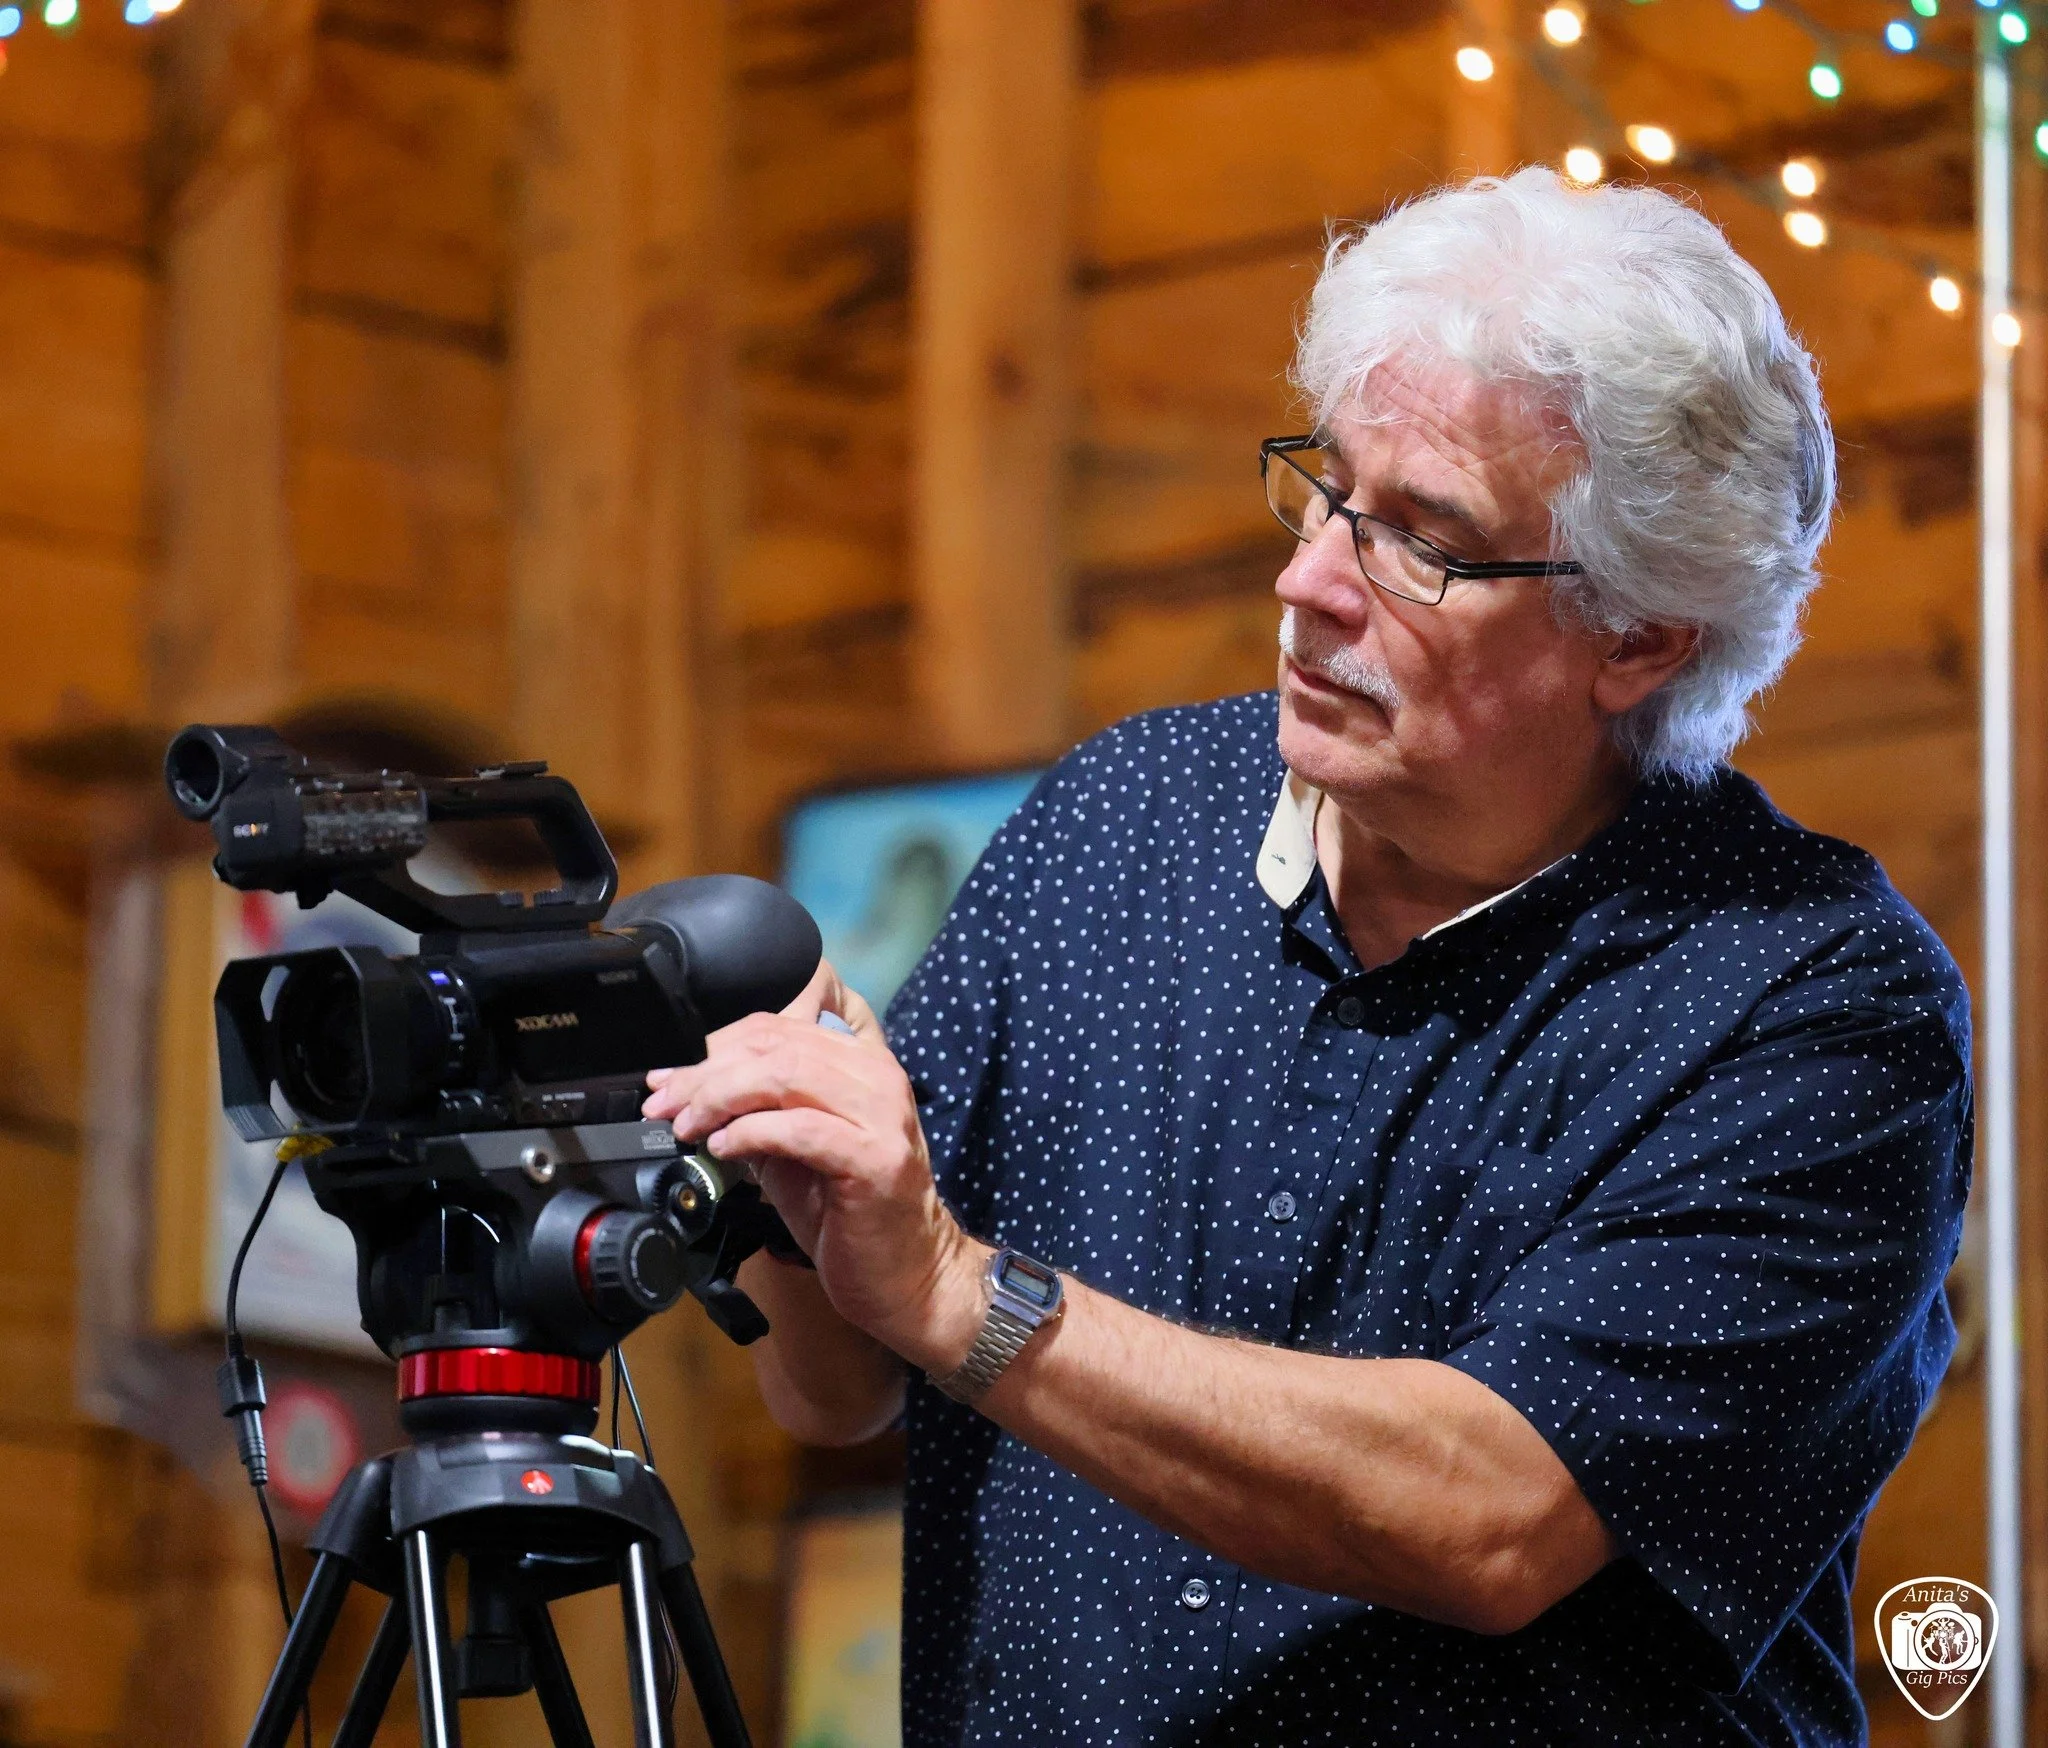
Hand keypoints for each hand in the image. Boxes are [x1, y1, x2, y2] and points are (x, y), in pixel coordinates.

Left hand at [643, 961, 982, 1369]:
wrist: (907, 1273)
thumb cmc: (848, 1212)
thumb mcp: (794, 1148)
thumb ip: (757, 1111)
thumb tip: (690, 1092)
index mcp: (860, 1061)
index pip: (777, 1025)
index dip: (714, 1043)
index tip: (669, 1075)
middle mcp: (876, 1076)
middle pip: (773, 1046)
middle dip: (705, 1072)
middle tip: (662, 1103)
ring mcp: (881, 1115)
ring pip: (784, 1076)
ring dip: (720, 1098)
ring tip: (686, 1125)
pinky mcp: (875, 1159)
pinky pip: (799, 1129)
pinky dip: (751, 1133)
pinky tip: (722, 1147)